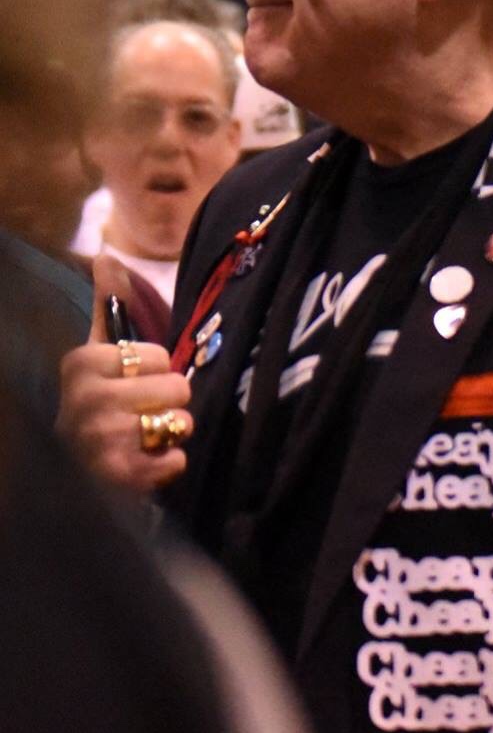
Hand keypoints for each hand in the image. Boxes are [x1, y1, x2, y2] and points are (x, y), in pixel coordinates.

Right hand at [57, 255, 191, 495]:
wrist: (73, 470)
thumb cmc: (99, 403)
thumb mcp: (99, 352)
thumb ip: (107, 304)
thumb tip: (105, 254)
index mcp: (81, 364)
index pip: (160, 355)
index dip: (158, 369)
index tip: (134, 381)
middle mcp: (84, 400)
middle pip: (177, 388)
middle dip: (171, 402)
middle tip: (146, 412)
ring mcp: (97, 440)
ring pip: (179, 423)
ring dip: (173, 432)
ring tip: (148, 437)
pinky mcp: (114, 477)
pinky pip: (173, 462)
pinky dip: (171, 464)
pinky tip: (150, 461)